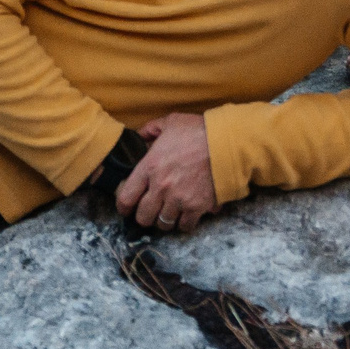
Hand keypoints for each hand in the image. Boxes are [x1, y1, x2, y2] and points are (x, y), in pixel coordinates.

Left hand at [116, 113, 217, 233]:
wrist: (226, 143)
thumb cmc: (198, 130)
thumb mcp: (171, 122)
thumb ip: (151, 130)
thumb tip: (139, 137)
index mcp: (150, 167)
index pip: (126, 198)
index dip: (123, 207)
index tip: (126, 208)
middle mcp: (161, 187)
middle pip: (143, 217)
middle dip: (144, 216)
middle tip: (149, 211)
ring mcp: (178, 199)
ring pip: (163, 224)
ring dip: (164, 220)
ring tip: (167, 214)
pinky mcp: (196, 207)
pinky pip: (184, 226)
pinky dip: (184, 223)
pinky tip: (185, 216)